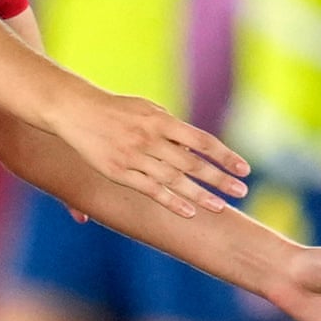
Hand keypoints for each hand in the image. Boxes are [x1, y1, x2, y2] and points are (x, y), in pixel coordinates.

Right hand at [56, 92, 250, 218]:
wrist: (76, 109)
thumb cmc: (116, 109)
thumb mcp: (148, 109)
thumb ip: (170, 128)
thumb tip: (192, 151)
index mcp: (162, 120)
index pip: (202, 141)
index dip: (224, 155)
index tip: (243, 167)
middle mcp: (151, 139)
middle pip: (193, 164)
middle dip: (219, 179)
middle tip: (241, 191)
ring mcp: (135, 157)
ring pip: (175, 181)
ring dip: (201, 195)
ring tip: (221, 207)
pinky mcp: (120, 172)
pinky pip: (151, 191)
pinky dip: (172, 201)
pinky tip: (189, 211)